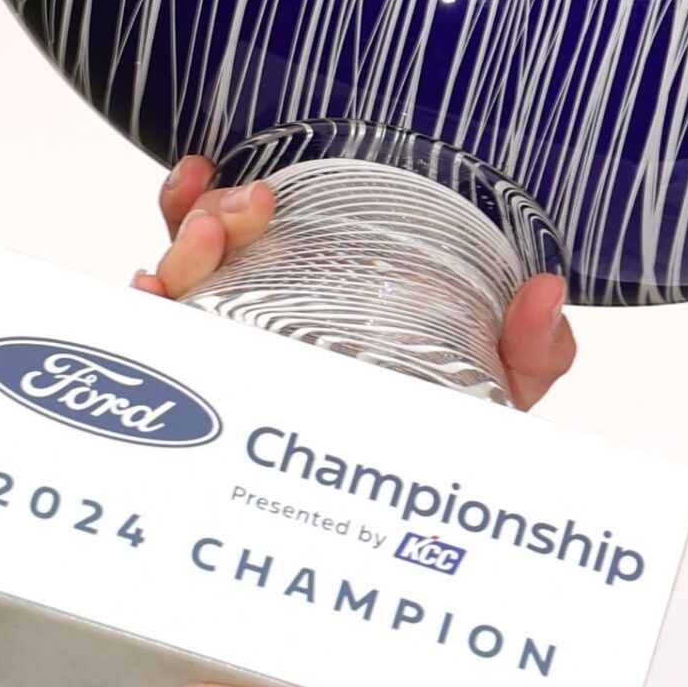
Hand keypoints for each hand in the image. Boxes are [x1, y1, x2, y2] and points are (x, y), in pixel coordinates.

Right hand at [135, 154, 579, 409]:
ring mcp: (236, 366)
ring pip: (173, 302)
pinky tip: (146, 297)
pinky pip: (163, 364)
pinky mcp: (222, 412)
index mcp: (311, 300)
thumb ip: (529, 344)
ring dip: (177, 257)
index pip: (243, 239)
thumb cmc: (452, 426)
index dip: (216, 201)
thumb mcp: (498, 378)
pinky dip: (141, 322)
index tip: (224, 173)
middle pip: (196, 261)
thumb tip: (546, 294)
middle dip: (202, 220)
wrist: (445, 512)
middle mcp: (257, 328)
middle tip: (241, 209)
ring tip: (201, 243)